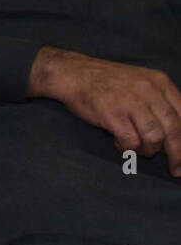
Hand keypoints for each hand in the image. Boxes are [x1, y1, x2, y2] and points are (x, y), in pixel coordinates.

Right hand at [30, 46, 180, 175]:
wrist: (73, 74)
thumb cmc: (108, 82)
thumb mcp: (142, 82)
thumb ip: (161, 101)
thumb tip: (178, 135)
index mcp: (160, 82)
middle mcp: (148, 90)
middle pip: (174, 129)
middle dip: (177, 155)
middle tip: (176, 170)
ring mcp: (129, 101)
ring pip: (154, 138)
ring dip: (147, 151)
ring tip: (136, 148)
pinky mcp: (111, 114)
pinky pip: (130, 142)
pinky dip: (126, 148)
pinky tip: (118, 143)